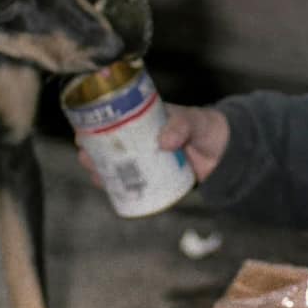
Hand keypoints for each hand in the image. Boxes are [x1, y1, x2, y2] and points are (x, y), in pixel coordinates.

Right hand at [76, 102, 230, 188]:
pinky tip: (109, 189)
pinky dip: (119, 186)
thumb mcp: (194, 121)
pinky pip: (132, 181)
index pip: (113, 118)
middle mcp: (140, 138)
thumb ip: (182, 126)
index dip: (93, 124)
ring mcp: (145, 158)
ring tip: (94, 173)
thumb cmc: (207, 128)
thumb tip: (164, 142)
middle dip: (91, 150)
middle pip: (108, 143)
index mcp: (144, 118)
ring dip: (101, 168)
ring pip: (116, 163)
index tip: (82, 132)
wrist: (226, 153)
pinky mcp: (154, 176)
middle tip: (85, 156)